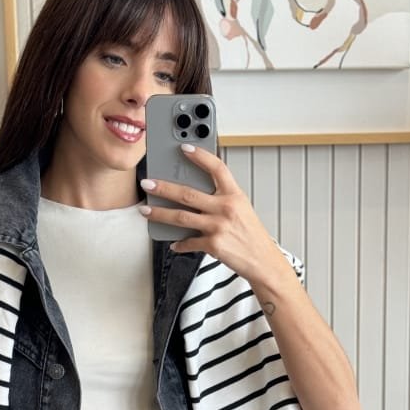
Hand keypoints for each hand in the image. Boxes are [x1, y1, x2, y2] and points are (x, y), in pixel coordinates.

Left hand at [139, 144, 289, 289]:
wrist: (263, 261)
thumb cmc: (252, 235)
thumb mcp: (241, 210)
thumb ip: (221, 199)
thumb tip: (193, 195)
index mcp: (235, 195)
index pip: (217, 168)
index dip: (200, 156)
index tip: (184, 148)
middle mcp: (226, 208)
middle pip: (187, 194)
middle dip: (163, 187)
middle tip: (147, 183)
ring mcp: (218, 226)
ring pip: (181, 217)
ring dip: (159, 213)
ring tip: (146, 210)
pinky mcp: (213, 245)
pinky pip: (189, 242)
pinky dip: (179, 244)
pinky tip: (173, 243)